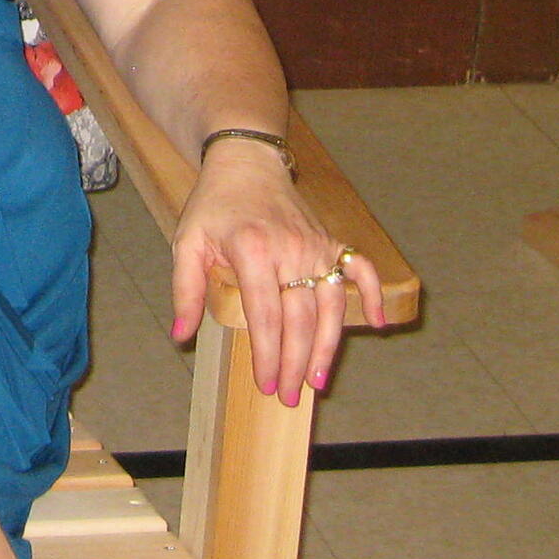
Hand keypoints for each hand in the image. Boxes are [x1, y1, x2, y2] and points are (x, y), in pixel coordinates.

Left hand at [168, 141, 385, 406]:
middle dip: (295, 363)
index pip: (266, 316)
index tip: (264, 383)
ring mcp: (316, 245)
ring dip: (326, 346)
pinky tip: (377, 322)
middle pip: (300, 319)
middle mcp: (290, 250)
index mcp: (252, 251)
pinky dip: (373, 294)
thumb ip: (184, 290)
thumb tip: (181, 336)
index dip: (268, 355)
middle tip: (288, 396)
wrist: (246, 162)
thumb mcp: (187, 243)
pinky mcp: (331, 241)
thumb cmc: (214, 206)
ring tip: (317, 381)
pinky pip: (360, 268)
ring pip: (330, 305)